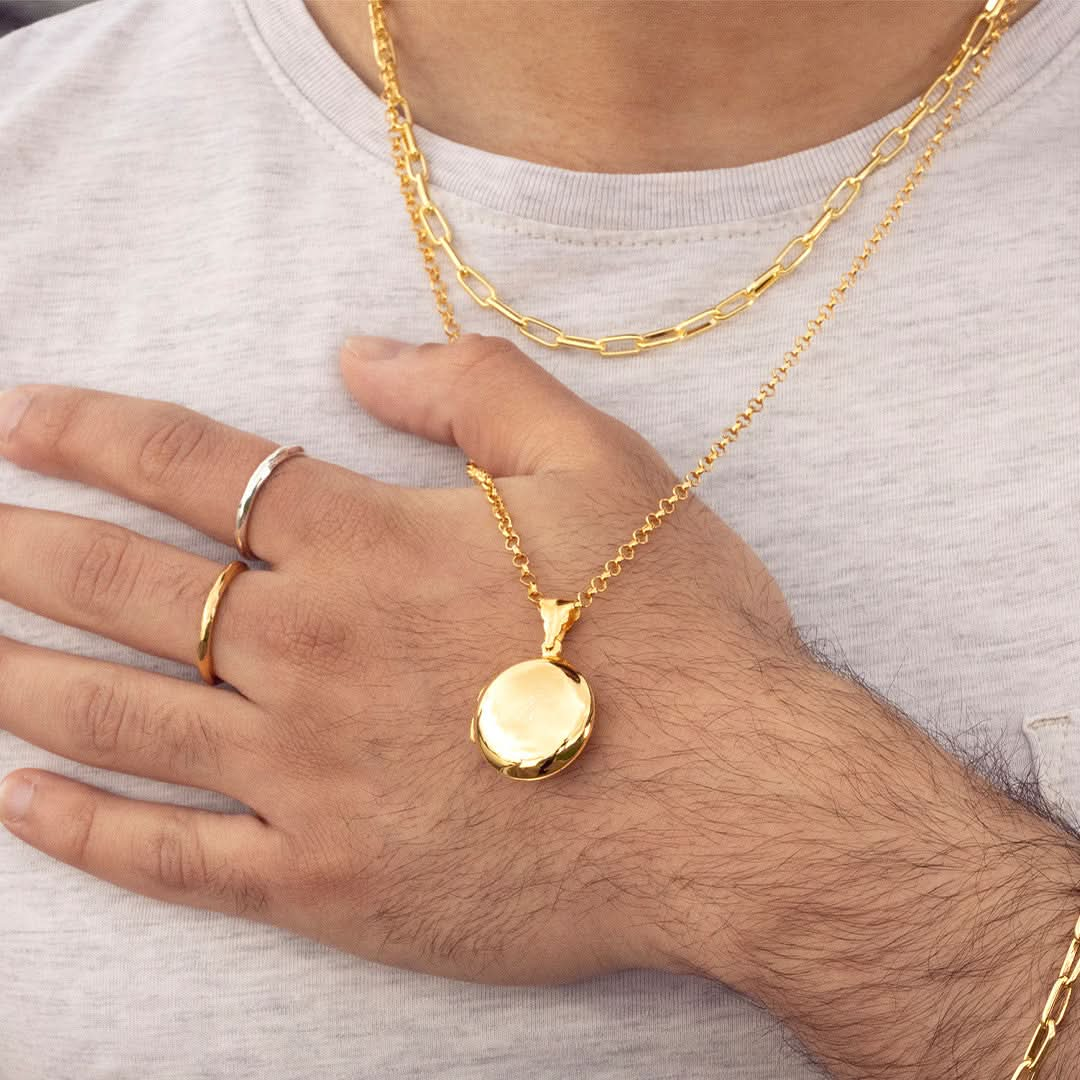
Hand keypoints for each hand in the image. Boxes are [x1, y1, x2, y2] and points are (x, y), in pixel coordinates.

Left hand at [0, 332, 808, 986]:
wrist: (735, 805)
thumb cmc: (679, 632)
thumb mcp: (600, 463)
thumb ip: (473, 387)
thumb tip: (358, 354)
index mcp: (372, 549)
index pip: (194, 468)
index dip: (92, 432)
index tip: (18, 418)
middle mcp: (313, 658)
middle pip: (129, 588)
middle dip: (23, 545)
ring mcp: (308, 781)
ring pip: (121, 719)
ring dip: (21, 675)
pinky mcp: (330, 883)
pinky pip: (175, 860)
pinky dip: (86, 831)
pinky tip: (24, 802)